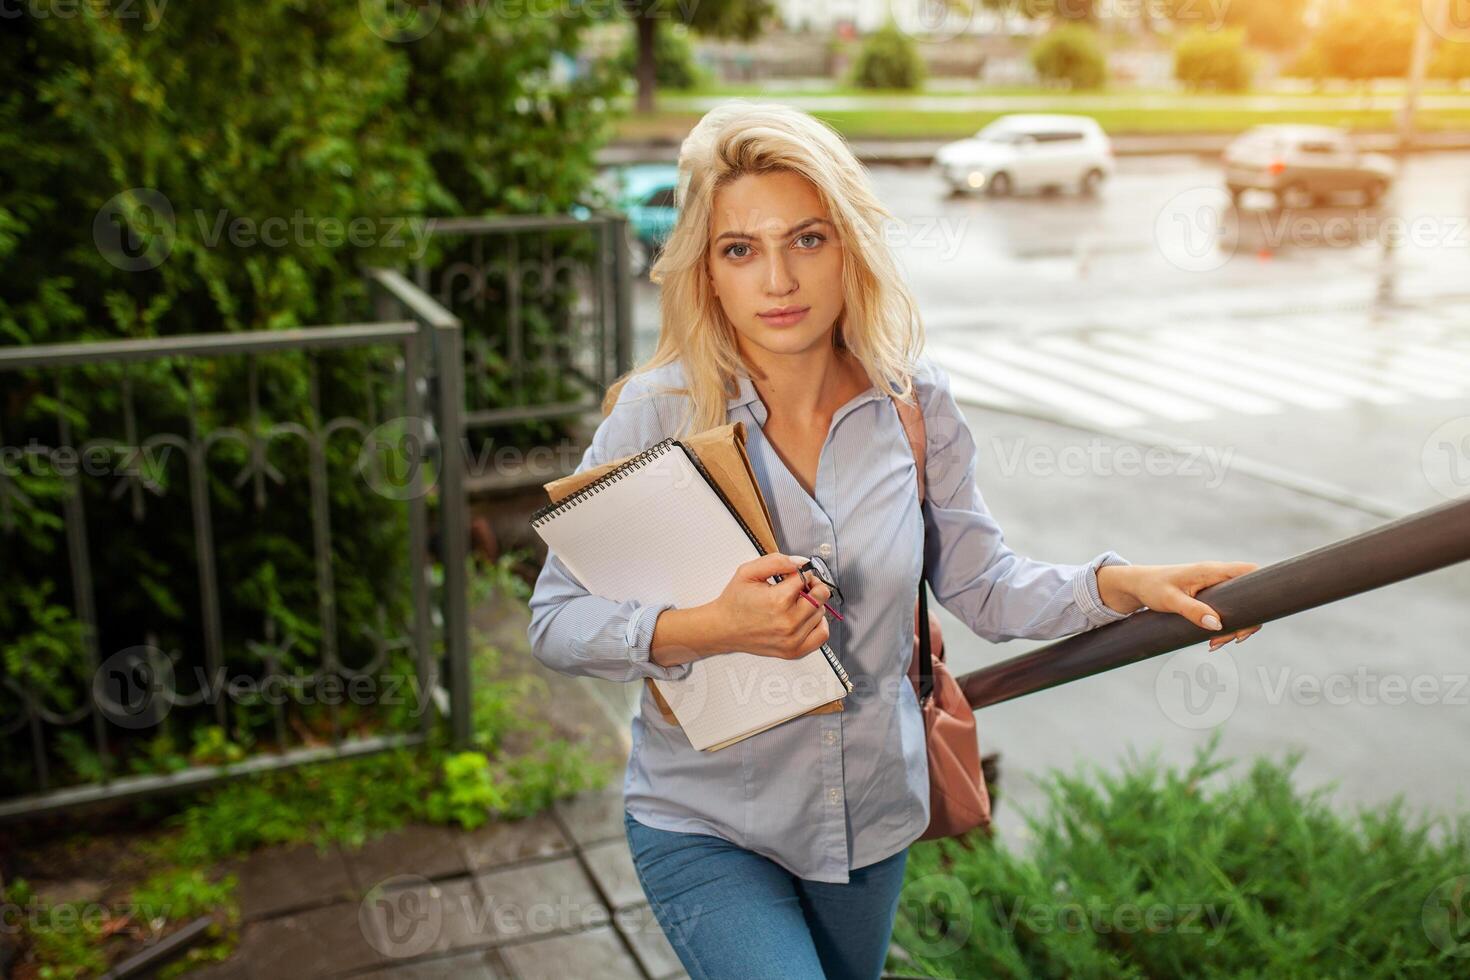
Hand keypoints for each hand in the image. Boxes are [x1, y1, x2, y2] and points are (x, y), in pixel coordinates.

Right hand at [705, 553, 832, 659]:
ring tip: (795, 603)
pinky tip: (806, 617)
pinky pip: (821, 635)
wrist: (723, 628)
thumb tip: (801, 562)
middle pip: (820, 595)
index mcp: (778, 600)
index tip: (793, 574)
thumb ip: (776, 561)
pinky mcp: (793, 650)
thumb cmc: (734, 601)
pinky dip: (818, 624)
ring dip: (813, 604)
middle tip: (800, 585)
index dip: (801, 572)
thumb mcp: (748, 571)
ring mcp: (792, 639)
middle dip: (812, 585)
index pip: (806, 578)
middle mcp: (788, 622)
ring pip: (821, 612)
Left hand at [1101, 561, 1262, 651]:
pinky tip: (1213, 639)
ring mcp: (1215, 586)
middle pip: (1249, 595)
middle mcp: (1217, 575)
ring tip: (1214, 643)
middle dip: (1245, 620)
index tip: (1251, 620)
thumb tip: (1217, 624)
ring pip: (1238, 606)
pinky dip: (1224, 626)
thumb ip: (1192, 611)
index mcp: (1211, 570)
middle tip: (1230, 640)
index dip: (1262, 591)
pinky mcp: (1209, 595)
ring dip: (1233, 627)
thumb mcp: (1169, 600)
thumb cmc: (1152, 587)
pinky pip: (1226, 610)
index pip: (1250, 572)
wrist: (1137, 585)